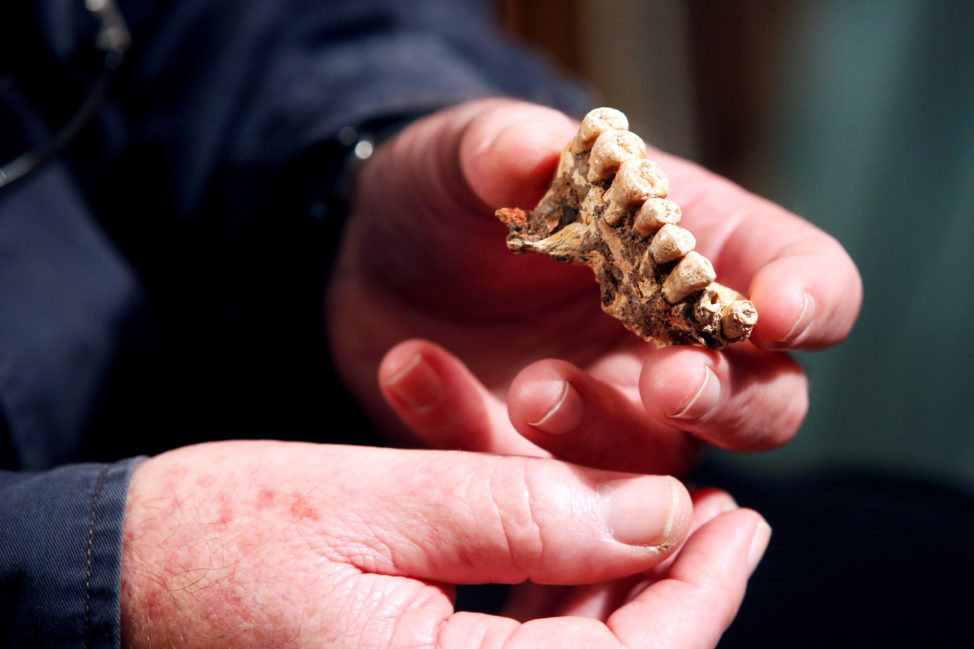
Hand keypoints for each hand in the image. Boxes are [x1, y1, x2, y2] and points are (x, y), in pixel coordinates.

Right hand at [120, 441, 769, 648]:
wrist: (114, 575)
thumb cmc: (219, 538)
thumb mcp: (376, 505)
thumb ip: (522, 513)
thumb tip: (657, 513)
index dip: (701, 594)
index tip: (741, 520)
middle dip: (666, 584)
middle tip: (709, 507)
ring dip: (612, 581)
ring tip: (651, 510)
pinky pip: (509, 645)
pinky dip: (550, 588)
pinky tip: (569, 535)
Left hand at [327, 99, 861, 473]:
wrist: (378, 253)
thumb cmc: (453, 191)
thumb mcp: (468, 153)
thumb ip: (505, 147)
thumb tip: (538, 151)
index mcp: (698, 249)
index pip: (804, 279)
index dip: (811, 299)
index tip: (781, 309)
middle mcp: (675, 345)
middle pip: (764, 403)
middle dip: (727, 400)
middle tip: (666, 382)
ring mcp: (612, 417)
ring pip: (657, 467)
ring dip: (603, 437)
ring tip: (529, 389)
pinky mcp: (536, 465)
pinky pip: (529, 486)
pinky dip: (475, 436)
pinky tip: (412, 369)